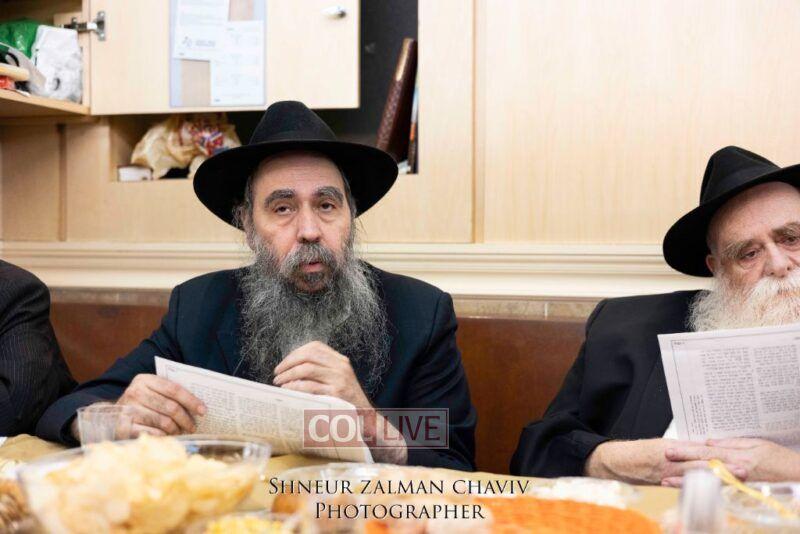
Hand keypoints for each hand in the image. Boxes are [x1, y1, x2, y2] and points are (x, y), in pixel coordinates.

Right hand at [113, 374, 205, 437]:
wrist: (112, 417)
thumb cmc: (141, 404)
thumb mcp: (152, 392)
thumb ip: (170, 393)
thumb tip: (199, 405)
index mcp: (144, 379)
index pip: (174, 389)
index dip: (191, 400)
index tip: (203, 411)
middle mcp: (134, 392)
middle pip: (171, 407)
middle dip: (186, 419)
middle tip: (193, 426)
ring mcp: (128, 410)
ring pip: (164, 422)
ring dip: (177, 429)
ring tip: (182, 432)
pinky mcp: (124, 427)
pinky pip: (153, 433)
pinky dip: (164, 436)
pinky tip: (169, 437)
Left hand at [273, 341, 370, 408]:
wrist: (365, 418)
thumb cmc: (346, 401)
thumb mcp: (338, 380)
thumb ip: (321, 372)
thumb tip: (291, 369)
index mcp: (341, 361)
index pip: (315, 346)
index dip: (296, 352)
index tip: (285, 362)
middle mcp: (341, 367)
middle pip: (309, 354)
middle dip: (289, 362)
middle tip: (277, 372)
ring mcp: (340, 379)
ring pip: (307, 369)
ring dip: (288, 374)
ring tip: (279, 382)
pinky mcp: (336, 393)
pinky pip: (309, 387)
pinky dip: (295, 387)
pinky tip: (288, 390)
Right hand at [585, 438, 738, 484]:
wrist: (615, 460)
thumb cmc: (639, 453)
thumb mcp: (662, 446)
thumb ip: (682, 450)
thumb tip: (702, 452)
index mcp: (673, 447)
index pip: (701, 450)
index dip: (720, 454)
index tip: (738, 457)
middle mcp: (671, 457)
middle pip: (702, 461)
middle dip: (723, 466)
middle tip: (743, 469)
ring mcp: (666, 469)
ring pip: (695, 472)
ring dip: (715, 476)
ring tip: (732, 478)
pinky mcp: (661, 478)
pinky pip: (681, 481)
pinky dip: (696, 484)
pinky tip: (708, 487)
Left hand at [663, 438, 799, 485]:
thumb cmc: (781, 459)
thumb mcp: (757, 443)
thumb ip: (732, 443)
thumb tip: (709, 441)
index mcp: (737, 455)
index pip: (706, 451)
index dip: (687, 450)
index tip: (670, 449)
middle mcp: (735, 469)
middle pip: (703, 465)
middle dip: (681, 464)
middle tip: (662, 463)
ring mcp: (738, 482)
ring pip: (706, 480)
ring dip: (687, 481)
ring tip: (668, 481)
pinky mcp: (742, 491)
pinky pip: (718, 490)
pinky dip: (702, 490)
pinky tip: (689, 491)